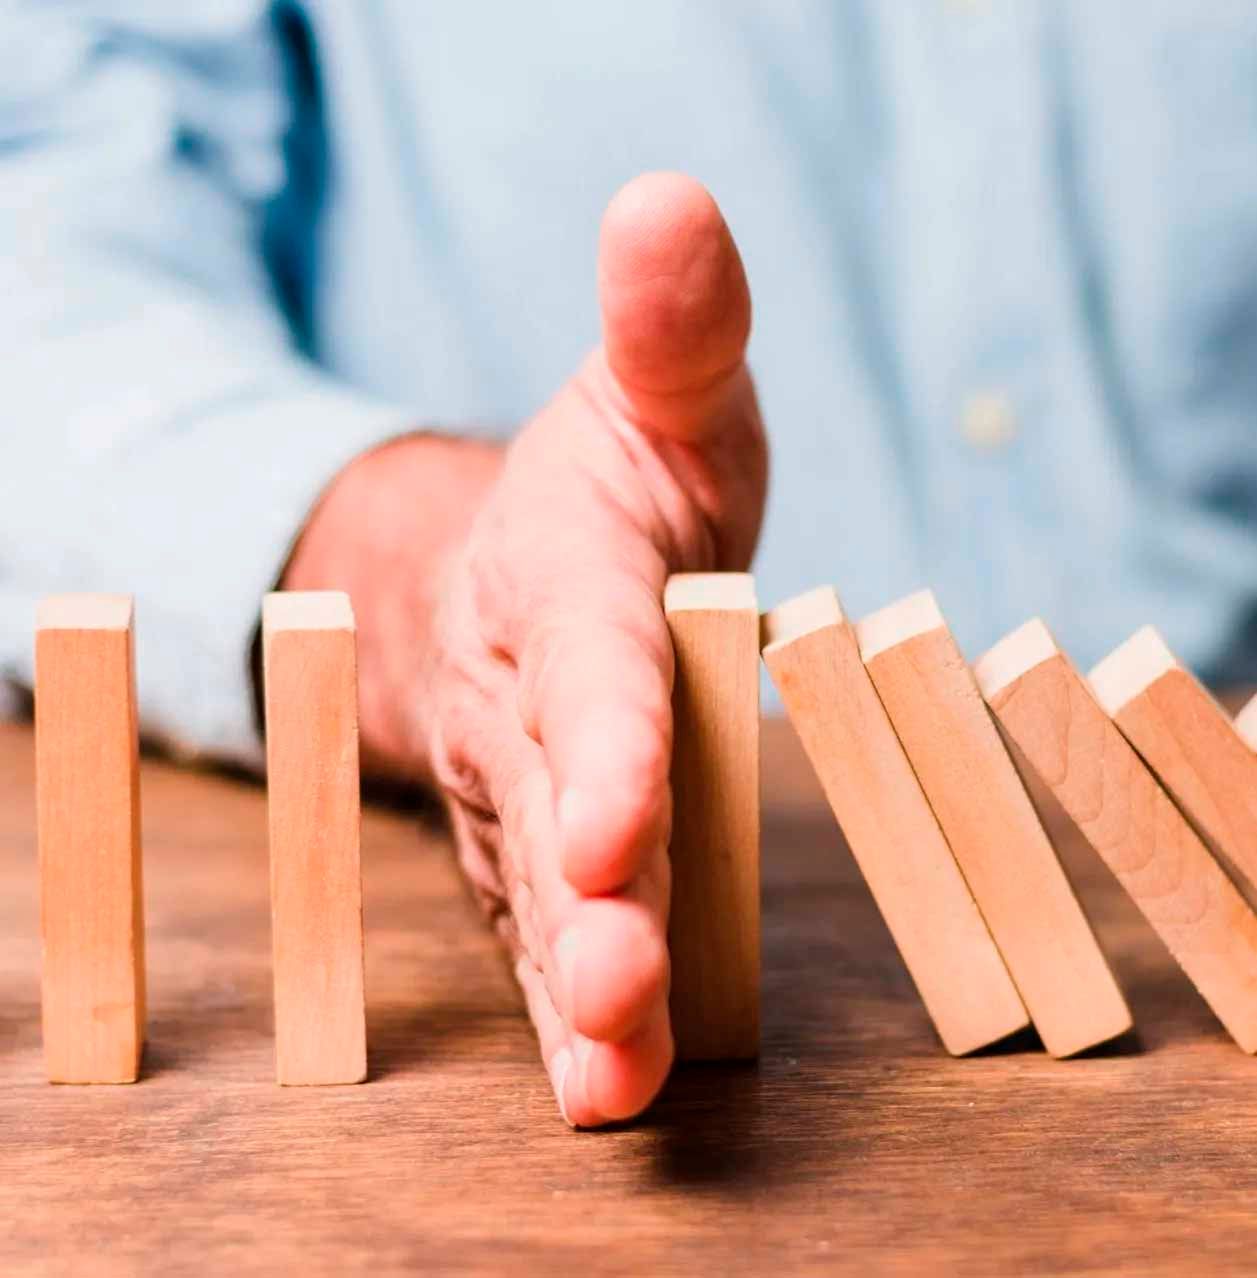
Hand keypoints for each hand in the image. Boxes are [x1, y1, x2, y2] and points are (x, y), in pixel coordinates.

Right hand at [285, 172, 766, 1125]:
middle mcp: (530, 706)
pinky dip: (574, 1014)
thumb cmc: (605, 493)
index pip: (590, 670)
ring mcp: (524, 794)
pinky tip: (605, 1087)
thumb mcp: (656, 394)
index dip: (603, 745)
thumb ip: (673, 324)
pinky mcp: (538, 854)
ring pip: (544, 899)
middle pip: (558, 808)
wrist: (510, 575)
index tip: (607, 828)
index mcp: (565, 588)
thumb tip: (672, 198)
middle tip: (621, 987)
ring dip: (579, 992)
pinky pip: (549, 940)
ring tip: (611, 1085)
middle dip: (589, 903)